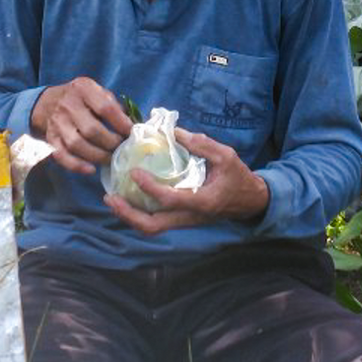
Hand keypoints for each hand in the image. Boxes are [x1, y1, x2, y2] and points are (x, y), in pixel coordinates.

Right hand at [30, 76, 132, 173]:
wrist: (48, 102)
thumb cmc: (82, 98)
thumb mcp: (98, 92)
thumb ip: (114, 106)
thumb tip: (132, 126)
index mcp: (83, 89)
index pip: (105, 108)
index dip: (121, 123)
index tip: (131, 133)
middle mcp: (68, 105)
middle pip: (91, 130)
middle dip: (110, 143)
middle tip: (121, 149)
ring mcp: (57, 123)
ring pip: (77, 145)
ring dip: (97, 156)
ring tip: (110, 159)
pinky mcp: (51, 138)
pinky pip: (62, 156)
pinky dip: (76, 165)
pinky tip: (91, 169)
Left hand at [106, 127, 268, 235]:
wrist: (250, 201)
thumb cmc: (239, 178)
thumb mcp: (226, 155)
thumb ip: (201, 144)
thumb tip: (173, 132)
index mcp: (202, 201)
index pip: (170, 199)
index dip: (150, 187)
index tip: (134, 172)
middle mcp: (190, 217)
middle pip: (152, 226)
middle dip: (128, 214)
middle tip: (110, 197)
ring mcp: (184, 222)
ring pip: (151, 228)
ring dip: (129, 216)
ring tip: (112, 200)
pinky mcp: (181, 220)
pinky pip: (155, 222)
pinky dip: (138, 214)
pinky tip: (127, 199)